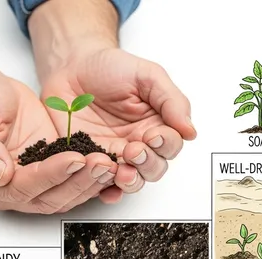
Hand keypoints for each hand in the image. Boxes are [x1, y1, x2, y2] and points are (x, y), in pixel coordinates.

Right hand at [0, 72, 117, 212]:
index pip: (20, 188)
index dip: (49, 176)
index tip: (73, 158)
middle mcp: (5, 190)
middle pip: (47, 198)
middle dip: (77, 182)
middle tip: (102, 163)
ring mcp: (29, 183)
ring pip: (63, 195)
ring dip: (88, 183)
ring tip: (110, 164)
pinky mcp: (48, 172)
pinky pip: (72, 183)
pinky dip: (91, 178)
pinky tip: (110, 165)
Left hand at [28, 0, 196, 200]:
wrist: (71, 66)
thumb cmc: (110, 67)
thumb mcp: (147, 75)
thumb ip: (171, 100)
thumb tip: (190, 130)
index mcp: (156, 125)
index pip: (171, 146)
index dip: (165, 145)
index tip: (154, 135)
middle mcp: (138, 144)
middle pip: (154, 169)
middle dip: (146, 164)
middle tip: (133, 150)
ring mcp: (113, 156)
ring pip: (131, 180)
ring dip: (129, 180)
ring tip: (120, 170)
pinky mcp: (89, 161)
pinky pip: (100, 184)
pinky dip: (103, 190)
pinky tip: (103, 187)